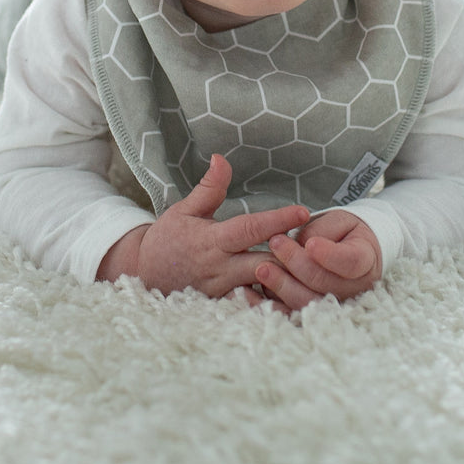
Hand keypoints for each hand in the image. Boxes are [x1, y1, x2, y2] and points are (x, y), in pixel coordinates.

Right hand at [97, 154, 309, 305]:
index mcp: (213, 241)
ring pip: (264, 287)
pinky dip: (275, 298)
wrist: (144, 275)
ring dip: (288, 277)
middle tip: (320, 243)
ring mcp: (224, 290)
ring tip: (316, 265)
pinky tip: (298, 291)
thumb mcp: (185, 209)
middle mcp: (221, 268)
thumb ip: (209, 188)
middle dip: (292, 255)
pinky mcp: (225, 306)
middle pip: (265, 262)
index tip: (303, 212)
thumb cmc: (168, 239)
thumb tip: (221, 158)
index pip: (250, 229)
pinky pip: (255, 305)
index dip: (277, 220)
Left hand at [254, 210, 382, 310]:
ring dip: (283, 285)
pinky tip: (258, 289)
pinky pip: (293, 312)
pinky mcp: (316, 311)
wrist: (352, 248)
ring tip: (262, 268)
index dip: (330, 255)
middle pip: (324, 282)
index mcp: (365, 260)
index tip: (310, 243)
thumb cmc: (344, 231)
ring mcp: (336, 302)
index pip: (350, 261)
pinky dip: (274, 304)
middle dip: (297, 263)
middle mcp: (355, 287)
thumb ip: (322, 231)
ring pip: (308, 301)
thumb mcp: (339, 221)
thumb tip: (301, 245)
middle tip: (276, 242)